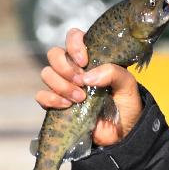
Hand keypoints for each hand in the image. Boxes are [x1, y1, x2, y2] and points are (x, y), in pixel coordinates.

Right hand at [36, 28, 143, 145]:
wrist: (122, 132)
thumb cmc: (127, 103)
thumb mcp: (128, 84)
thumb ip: (114, 73)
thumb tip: (88, 76)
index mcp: (92, 57)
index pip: (73, 36)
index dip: (74, 44)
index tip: (85, 61)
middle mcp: (75, 69)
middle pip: (54, 54)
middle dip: (65, 67)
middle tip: (82, 82)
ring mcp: (64, 85)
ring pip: (46, 73)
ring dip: (62, 85)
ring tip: (80, 98)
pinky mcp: (56, 104)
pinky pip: (41, 96)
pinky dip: (51, 99)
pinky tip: (67, 105)